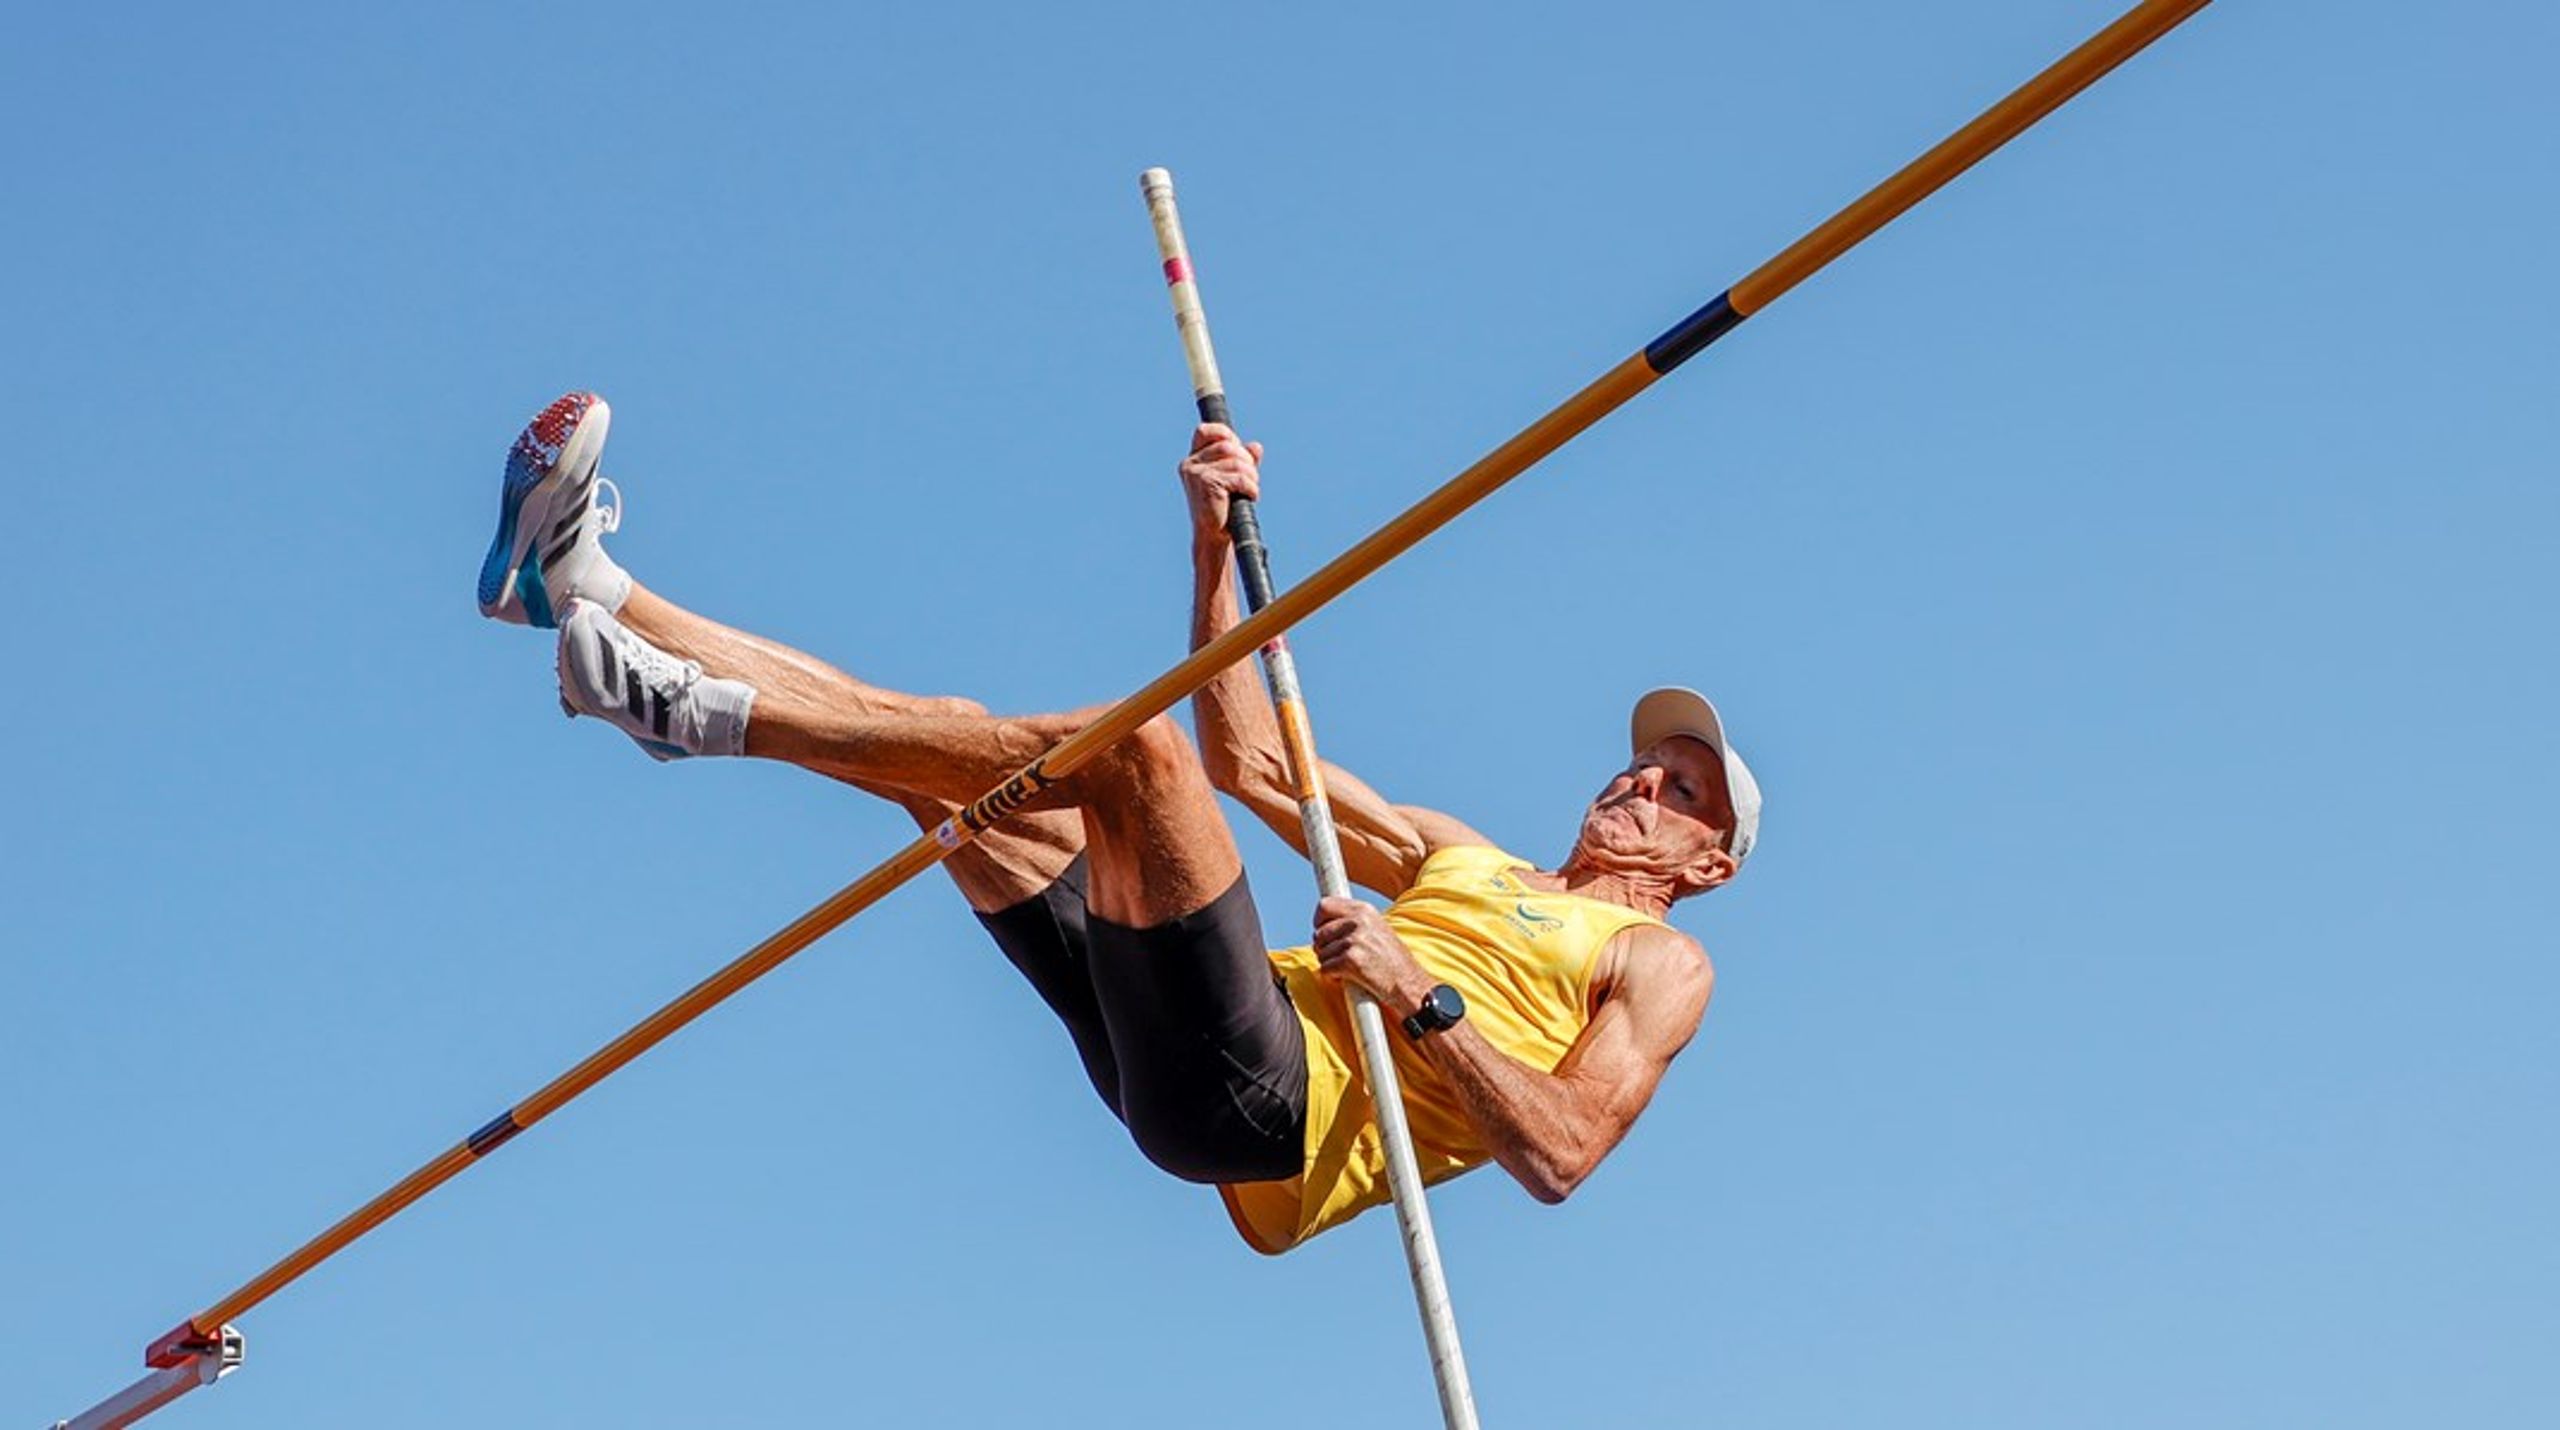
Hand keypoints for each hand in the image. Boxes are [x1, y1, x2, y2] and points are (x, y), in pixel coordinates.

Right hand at [1178, 423, 1262, 545]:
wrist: (1213, 537)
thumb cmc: (1223, 509)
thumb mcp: (1234, 479)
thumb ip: (1244, 461)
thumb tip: (1256, 446)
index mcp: (1193, 460)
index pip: (1205, 431)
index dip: (1224, 434)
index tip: (1237, 449)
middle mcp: (1190, 464)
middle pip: (1229, 447)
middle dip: (1247, 462)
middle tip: (1250, 479)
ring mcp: (1196, 473)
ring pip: (1237, 462)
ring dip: (1251, 477)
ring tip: (1249, 491)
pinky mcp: (1206, 483)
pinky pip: (1239, 477)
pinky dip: (1251, 488)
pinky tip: (1250, 497)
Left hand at [1311, 895, 1432, 1010]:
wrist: (1407, 983)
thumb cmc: (1393, 960)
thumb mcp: (1377, 928)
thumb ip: (1353, 921)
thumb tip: (1324, 923)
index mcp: (1364, 910)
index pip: (1325, 905)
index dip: (1319, 920)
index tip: (1322, 930)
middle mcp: (1358, 922)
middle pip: (1319, 932)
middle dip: (1323, 947)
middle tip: (1338, 956)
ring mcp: (1354, 941)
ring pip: (1320, 952)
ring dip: (1329, 963)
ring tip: (1349, 967)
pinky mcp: (1350, 961)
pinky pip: (1325, 968)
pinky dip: (1332, 976)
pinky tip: (1348, 977)